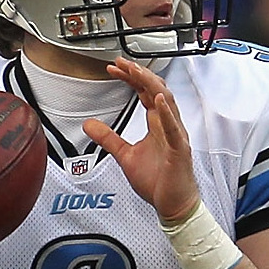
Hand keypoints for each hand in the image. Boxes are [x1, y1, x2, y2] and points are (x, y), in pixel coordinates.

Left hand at [83, 57, 200, 220]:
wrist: (173, 204)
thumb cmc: (158, 181)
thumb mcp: (125, 155)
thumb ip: (109, 138)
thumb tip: (89, 125)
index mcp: (157, 125)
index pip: (145, 93)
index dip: (131, 78)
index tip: (115, 68)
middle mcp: (168, 126)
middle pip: (156, 90)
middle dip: (139, 74)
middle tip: (121, 63)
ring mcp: (175, 136)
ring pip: (167, 102)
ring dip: (151, 85)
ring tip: (137, 72)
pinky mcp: (179, 150)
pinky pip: (174, 128)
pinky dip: (167, 113)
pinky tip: (158, 101)